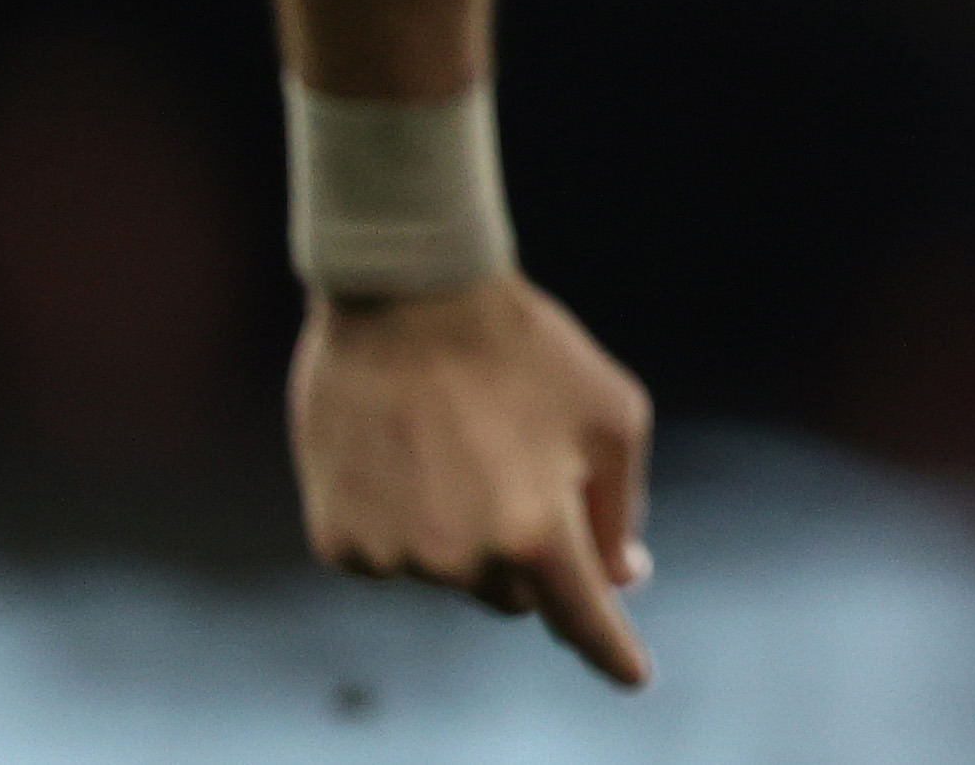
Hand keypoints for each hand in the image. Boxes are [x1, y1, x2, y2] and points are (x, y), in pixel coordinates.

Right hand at [291, 274, 654, 687]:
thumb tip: (622, 577)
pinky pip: (391, 558)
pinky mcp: (339, 543)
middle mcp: (462, 559)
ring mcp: (393, 558)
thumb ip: (621, 509)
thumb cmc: (527, 349)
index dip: (611, 651)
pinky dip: (406, 524)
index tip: (635, 677)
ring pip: (450, 575)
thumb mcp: (611, 414)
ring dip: (463, 533)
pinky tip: (406, 457)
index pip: (582, 619)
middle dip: (531, 552)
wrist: (408, 297)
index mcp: (538, 531)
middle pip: (515, 595)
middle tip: (523, 469)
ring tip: (457, 444)